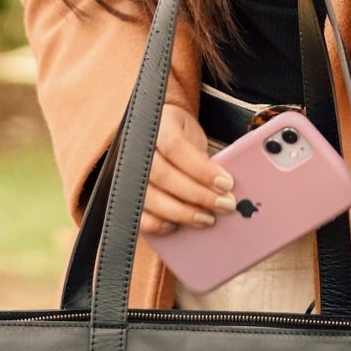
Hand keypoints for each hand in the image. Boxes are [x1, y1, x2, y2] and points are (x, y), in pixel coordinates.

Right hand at [138, 101, 237, 237]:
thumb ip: (204, 158)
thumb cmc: (179, 136)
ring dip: (182, 213)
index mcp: (156, 124)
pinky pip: (137, 215)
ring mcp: (125, 170)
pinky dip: (158, 224)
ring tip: (207, 218)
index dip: (201, 169)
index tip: (226, 184)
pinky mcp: (123, 193)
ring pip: (150, 198)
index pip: (175, 147)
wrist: (158, 132)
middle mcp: (134, 146)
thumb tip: (224, 188)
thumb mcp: (194, 136)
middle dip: (197, 195)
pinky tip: (177, 226)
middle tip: (224, 205)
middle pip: (163, 176)